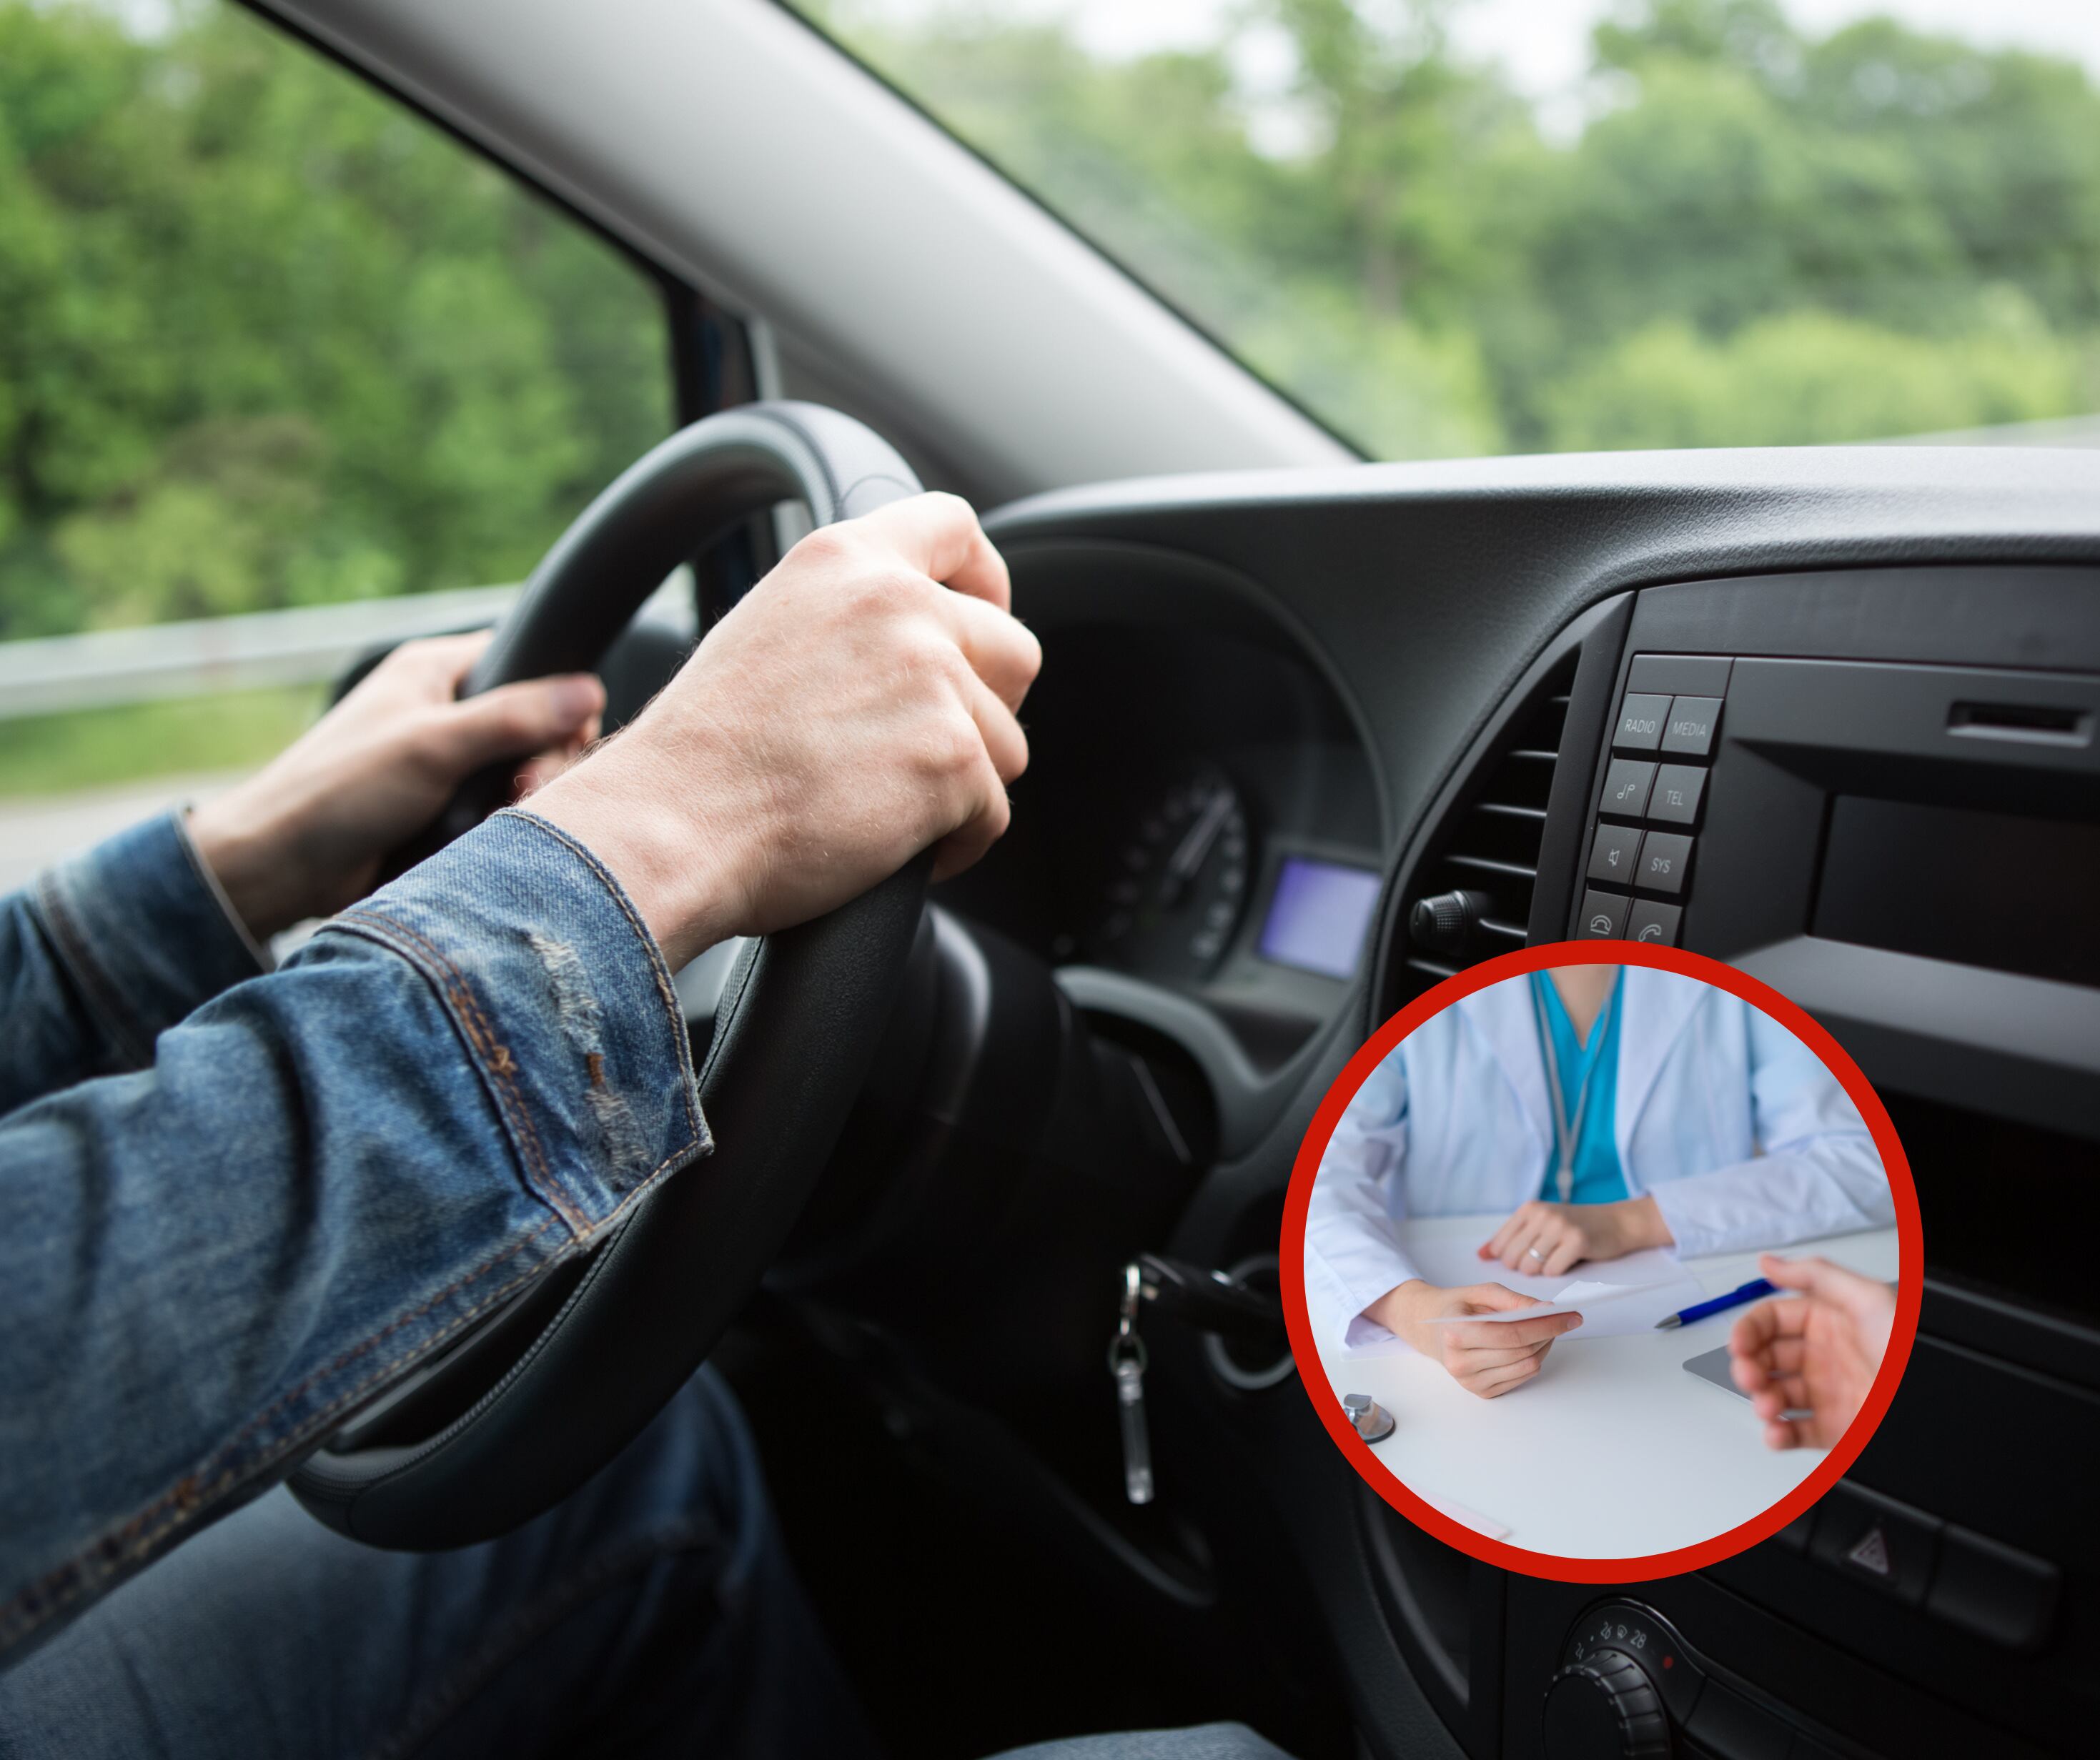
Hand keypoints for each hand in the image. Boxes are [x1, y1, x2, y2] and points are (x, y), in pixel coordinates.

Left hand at [190, 632, 603, 940]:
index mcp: (434, 670)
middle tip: (524, 789)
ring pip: (519, 771)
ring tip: (501, 817)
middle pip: (533, 723)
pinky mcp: (441, 807)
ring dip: (522, 797)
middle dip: (542, 759)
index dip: (557, 698)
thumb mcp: (432, 746)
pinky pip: (496, 808)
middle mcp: (442, 709)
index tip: (563, 738)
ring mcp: (442, 760)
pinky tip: (487, 836)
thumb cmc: (336, 793)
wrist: (278, 869)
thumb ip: (512, 717)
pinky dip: (498, 823)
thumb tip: (587, 689)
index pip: (526, 661)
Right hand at [530, 492, 1040, 967]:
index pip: (955, 526)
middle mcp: (900, 603)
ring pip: (1007, 742)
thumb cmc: (704, 755)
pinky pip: (994, 812)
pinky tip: (893, 848)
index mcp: (846, 559)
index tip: (979, 621)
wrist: (673, 825)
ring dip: (964, 784)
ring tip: (890, 809)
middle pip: (1012, 648)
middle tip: (933, 748)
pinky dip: (957, 843)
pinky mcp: (953, 757)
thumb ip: (852, 617)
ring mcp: (934, 679)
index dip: (984, 581)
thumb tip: (919, 642)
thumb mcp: (769, 631)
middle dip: (988, 706)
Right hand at [1369, 1280, 1583, 1398]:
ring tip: (1543, 1330)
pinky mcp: (1482, 1392)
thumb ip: (1515, 1300)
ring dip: (1544, 1346)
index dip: (1546, 1325)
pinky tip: (1529, 1345)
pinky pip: (1522, 1377)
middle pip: (1523, 1351)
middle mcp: (1460, 1362)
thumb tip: (1547, 1309)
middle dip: (1549, 1333)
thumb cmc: (1458, 1307)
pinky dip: (1533, 1359)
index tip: (1571, 1316)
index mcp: (1456, 1333)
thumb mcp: (1482, 1292)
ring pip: (1527, 1366)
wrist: (1430, 1329)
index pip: (1512, 1334)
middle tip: (1561, 1318)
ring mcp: (1470, 1382)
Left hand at [1479, 1194, 1671, 1275]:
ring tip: (1555, 1260)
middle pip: (1512, 1258)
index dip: (1508, 1260)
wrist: (1616, 1222)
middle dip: (1524, 1268)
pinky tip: (1567, 1262)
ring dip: (1541, 1272)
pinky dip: (1558, 1272)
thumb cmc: (1574, 1226)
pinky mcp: (1576, 1241)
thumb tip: (1480, 1254)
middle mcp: (1541, 1214)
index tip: (1523, 1259)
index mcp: (1529, 1209)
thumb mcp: (1540, 1223)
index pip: (1499, 1244)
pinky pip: (1552, 1271)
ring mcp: (1559, 1227)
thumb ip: (1510, 1238)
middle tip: (1542, 1261)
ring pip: (1530, 1267)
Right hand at [1728, 1254, 1895, 1449]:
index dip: (1750, 1330)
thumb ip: (1816, 1276)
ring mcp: (1828, 1395)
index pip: (1772, 1320)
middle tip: (1750, 1375)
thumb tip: (1769, 1263)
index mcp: (1829, 1322)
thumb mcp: (1868, 1299)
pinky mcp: (1834, 1431)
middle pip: (1767, 1358)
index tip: (1739, 1343)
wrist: (1938, 1405)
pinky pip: (1795, 1432)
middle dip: (1749, 1366)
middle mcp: (1825, 1357)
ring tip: (1767, 1406)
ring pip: (1776, 1395)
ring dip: (1761, 1400)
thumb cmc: (1911, 1350)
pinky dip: (1778, 1435)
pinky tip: (1777, 1431)